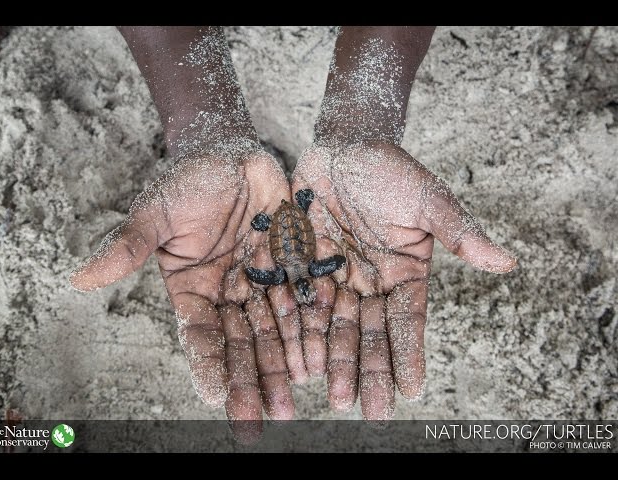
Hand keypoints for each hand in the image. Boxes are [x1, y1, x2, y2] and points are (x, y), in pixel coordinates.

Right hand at [70, 149, 299, 440]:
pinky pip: (305, 299)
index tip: (217, 399)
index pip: (200, 334)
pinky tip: (320, 357)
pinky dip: (311, 327)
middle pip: (241, 342)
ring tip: (292, 403)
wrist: (231, 154)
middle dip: (250, 380)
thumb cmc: (189, 181)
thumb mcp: (158, 212)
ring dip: (283, 366)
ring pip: (275, 330)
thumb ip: (129, 246)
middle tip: (259, 420)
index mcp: (195, 288)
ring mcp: (264, 281)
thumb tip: (78, 278)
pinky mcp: (294, 264)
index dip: (207, 364)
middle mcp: (230, 293)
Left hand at [292, 142, 515, 418]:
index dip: (409, 353)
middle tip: (370, 411)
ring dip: (335, 361)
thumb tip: (506, 263)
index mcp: (404, 272)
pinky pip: (301, 302)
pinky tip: (299, 361)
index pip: (408, 320)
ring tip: (334, 397)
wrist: (343, 146)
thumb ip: (459, 231)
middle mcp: (370, 281)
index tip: (410, 389)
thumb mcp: (427, 198)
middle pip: (370, 333)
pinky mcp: (303, 265)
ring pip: (334, 326)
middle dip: (371, 371)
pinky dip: (301, 331)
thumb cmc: (390, 169)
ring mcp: (336, 276)